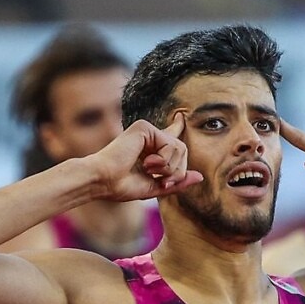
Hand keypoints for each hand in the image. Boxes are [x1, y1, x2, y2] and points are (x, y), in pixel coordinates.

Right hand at [84, 119, 199, 203]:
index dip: (178, 127)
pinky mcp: (145, 127)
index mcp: (149, 147)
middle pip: (182, 151)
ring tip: (148, 171)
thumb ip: (177, 181)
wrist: (103, 181)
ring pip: (180, 148)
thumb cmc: (122, 186)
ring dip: (169, 168)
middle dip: (177, 171)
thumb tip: (200, 176)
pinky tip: (145, 163)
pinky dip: (163, 161)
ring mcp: (146, 130)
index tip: (182, 116)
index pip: (170, 136)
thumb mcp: (155, 187)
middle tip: (161, 181)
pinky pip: (171, 145)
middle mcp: (148, 135)